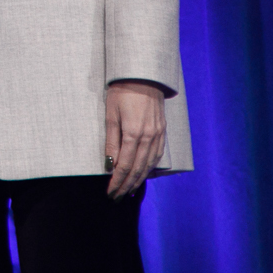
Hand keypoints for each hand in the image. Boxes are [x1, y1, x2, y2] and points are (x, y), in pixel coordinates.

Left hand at [104, 80, 165, 196]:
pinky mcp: (162, 131)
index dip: (117, 182)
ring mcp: (158, 135)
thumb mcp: (111, 115)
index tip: (110, 192)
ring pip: (149, 165)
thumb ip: (111, 142)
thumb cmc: (122, 92)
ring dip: (139, 180)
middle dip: (127, 185)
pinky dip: (150, 168)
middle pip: (138, 169)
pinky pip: (157, 155)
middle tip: (117, 197)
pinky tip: (144, 174)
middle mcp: (148, 137)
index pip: (124, 166)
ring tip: (130, 191)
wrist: (143, 75)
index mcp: (133, 134)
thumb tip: (110, 164)